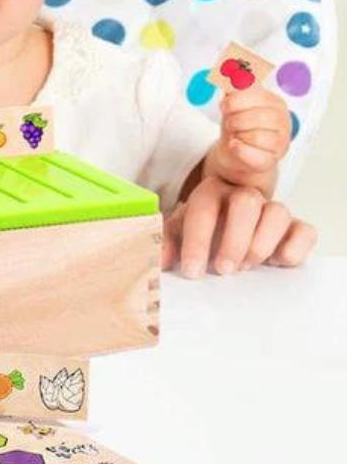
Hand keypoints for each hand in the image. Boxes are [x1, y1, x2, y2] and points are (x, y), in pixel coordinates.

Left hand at [162, 174, 315, 277]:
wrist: (227, 224)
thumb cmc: (203, 229)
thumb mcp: (179, 232)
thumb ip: (166, 241)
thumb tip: (159, 260)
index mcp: (211, 193)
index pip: (204, 207)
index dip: (198, 240)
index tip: (193, 270)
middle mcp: (243, 196)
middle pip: (246, 203)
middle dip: (234, 240)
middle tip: (223, 269)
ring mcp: (270, 210)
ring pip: (277, 213)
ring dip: (261, 244)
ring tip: (247, 267)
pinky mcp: (294, 227)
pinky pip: (304, 231)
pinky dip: (294, 248)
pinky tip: (278, 262)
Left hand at [204, 86, 290, 190]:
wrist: (235, 151)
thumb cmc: (237, 123)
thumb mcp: (233, 100)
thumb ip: (233, 82)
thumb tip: (230, 63)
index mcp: (275, 103)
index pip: (253, 96)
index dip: (232, 101)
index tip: (224, 106)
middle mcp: (283, 122)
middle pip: (254, 117)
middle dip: (234, 120)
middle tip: (230, 123)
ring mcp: (280, 143)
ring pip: (256, 137)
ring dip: (237, 135)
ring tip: (235, 135)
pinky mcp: (271, 161)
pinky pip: (254, 156)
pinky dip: (239, 150)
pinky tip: (234, 146)